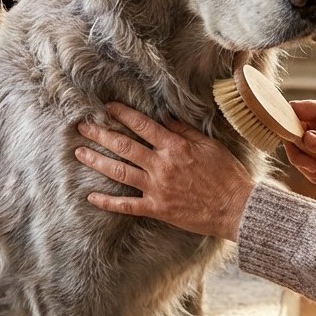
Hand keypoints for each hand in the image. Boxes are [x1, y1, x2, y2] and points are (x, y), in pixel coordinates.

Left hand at [74, 102, 253, 240]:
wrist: (236, 207)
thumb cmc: (227, 175)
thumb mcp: (209, 145)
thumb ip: (184, 132)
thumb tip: (164, 118)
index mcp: (174, 147)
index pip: (142, 125)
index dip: (122, 114)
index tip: (107, 108)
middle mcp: (161, 165)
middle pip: (123, 146)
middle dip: (100, 134)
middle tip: (82, 126)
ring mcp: (156, 188)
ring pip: (120, 172)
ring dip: (97, 161)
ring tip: (80, 153)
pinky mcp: (157, 208)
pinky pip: (126, 205)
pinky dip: (108, 201)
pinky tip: (91, 196)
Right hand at [288, 99, 315, 184]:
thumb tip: (306, 138)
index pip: (294, 110)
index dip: (286, 124)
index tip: (294, 144)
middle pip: (290, 136)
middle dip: (301, 157)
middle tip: (314, 169)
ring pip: (297, 153)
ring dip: (311, 169)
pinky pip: (305, 164)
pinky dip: (315, 174)